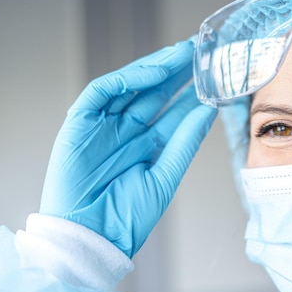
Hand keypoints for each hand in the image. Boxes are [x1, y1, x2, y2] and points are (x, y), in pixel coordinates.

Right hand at [40, 39, 216, 256]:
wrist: (91, 239)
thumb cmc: (127, 217)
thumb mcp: (165, 176)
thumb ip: (185, 141)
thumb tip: (208, 110)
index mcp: (147, 146)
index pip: (172, 111)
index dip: (191, 92)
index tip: (212, 75)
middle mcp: (126, 132)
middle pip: (153, 93)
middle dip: (175, 71)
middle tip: (198, 52)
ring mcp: (103, 126)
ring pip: (129, 86)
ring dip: (154, 68)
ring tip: (180, 54)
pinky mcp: (79, 124)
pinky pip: (101, 93)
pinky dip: (124, 80)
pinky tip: (151, 73)